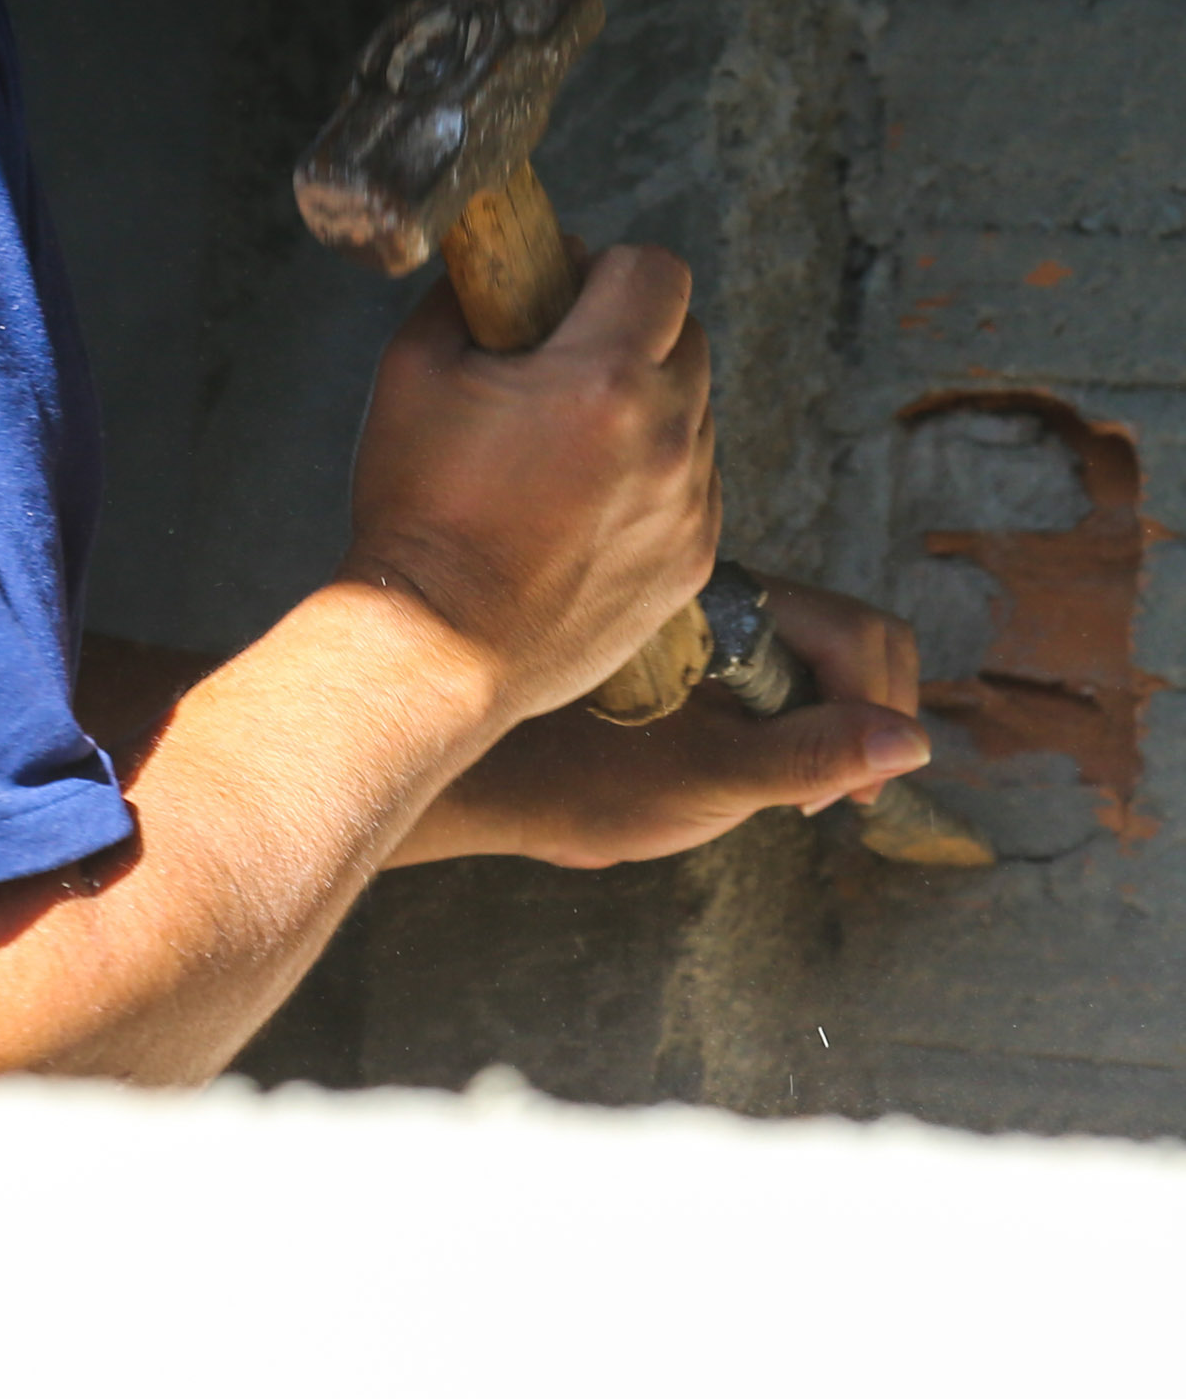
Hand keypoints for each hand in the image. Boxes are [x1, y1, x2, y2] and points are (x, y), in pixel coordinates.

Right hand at [344, 246, 720, 729]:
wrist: (438, 648)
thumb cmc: (419, 511)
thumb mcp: (411, 370)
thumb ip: (463, 297)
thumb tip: (499, 269)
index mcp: (603, 378)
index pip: (657, 270)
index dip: (606, 268)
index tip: (565, 295)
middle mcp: (666, 437)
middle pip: (689, 335)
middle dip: (633, 332)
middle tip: (566, 365)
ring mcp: (688, 504)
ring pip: (697, 412)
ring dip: (648, 406)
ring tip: (571, 444)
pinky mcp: (695, 560)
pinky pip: (697, 483)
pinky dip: (656, 474)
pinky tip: (588, 501)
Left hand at [392, 577, 928, 868]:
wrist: (486, 772)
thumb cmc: (583, 776)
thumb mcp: (712, 779)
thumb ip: (813, 755)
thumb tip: (912, 742)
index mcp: (740, 610)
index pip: (863, 635)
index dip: (880, 713)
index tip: (850, 790)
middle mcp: (729, 602)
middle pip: (846, 639)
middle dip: (857, 716)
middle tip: (825, 796)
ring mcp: (709, 626)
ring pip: (808, 656)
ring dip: (817, 721)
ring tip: (781, 790)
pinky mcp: (687, 654)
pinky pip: (765, 672)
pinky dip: (777, 720)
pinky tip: (735, 767)